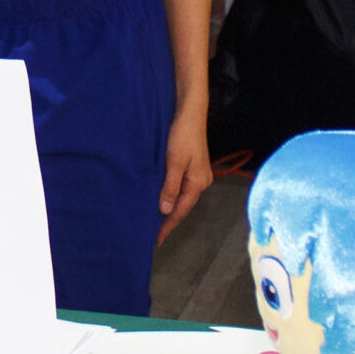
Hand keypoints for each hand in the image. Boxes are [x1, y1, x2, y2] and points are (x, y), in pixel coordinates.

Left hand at [158, 117, 212, 244]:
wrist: (191, 113)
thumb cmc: (183, 135)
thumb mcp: (174, 161)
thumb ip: (170, 186)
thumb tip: (165, 210)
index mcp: (198, 183)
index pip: (180, 211)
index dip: (168, 226)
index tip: (156, 240)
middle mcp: (201, 182)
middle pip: (183, 206)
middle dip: (169, 220)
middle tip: (153, 234)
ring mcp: (199, 175)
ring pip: (182, 197)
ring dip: (170, 207)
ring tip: (155, 220)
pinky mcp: (194, 167)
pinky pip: (182, 187)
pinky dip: (172, 195)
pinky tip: (163, 198)